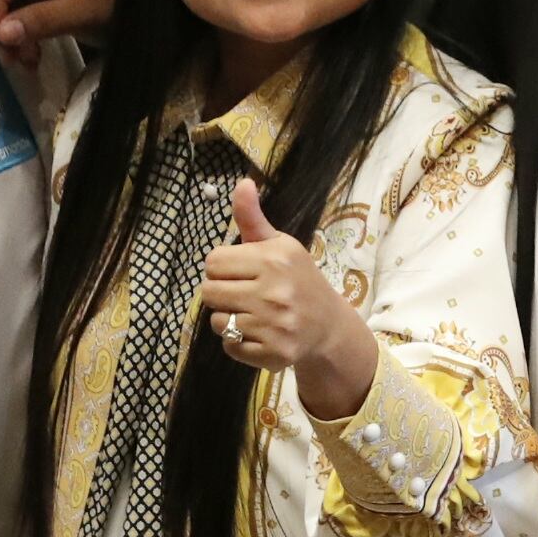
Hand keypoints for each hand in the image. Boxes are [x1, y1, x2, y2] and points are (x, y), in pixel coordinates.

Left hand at [202, 179, 377, 413]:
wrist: (328, 325)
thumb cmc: (297, 279)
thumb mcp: (280, 245)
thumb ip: (253, 218)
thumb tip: (242, 183)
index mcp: (275, 258)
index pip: (213, 262)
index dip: (222, 268)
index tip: (241, 272)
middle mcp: (276, 291)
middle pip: (209, 292)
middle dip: (222, 293)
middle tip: (244, 295)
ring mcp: (275, 325)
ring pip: (218, 322)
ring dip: (229, 319)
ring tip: (252, 315)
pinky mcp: (273, 353)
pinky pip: (230, 347)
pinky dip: (238, 343)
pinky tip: (258, 334)